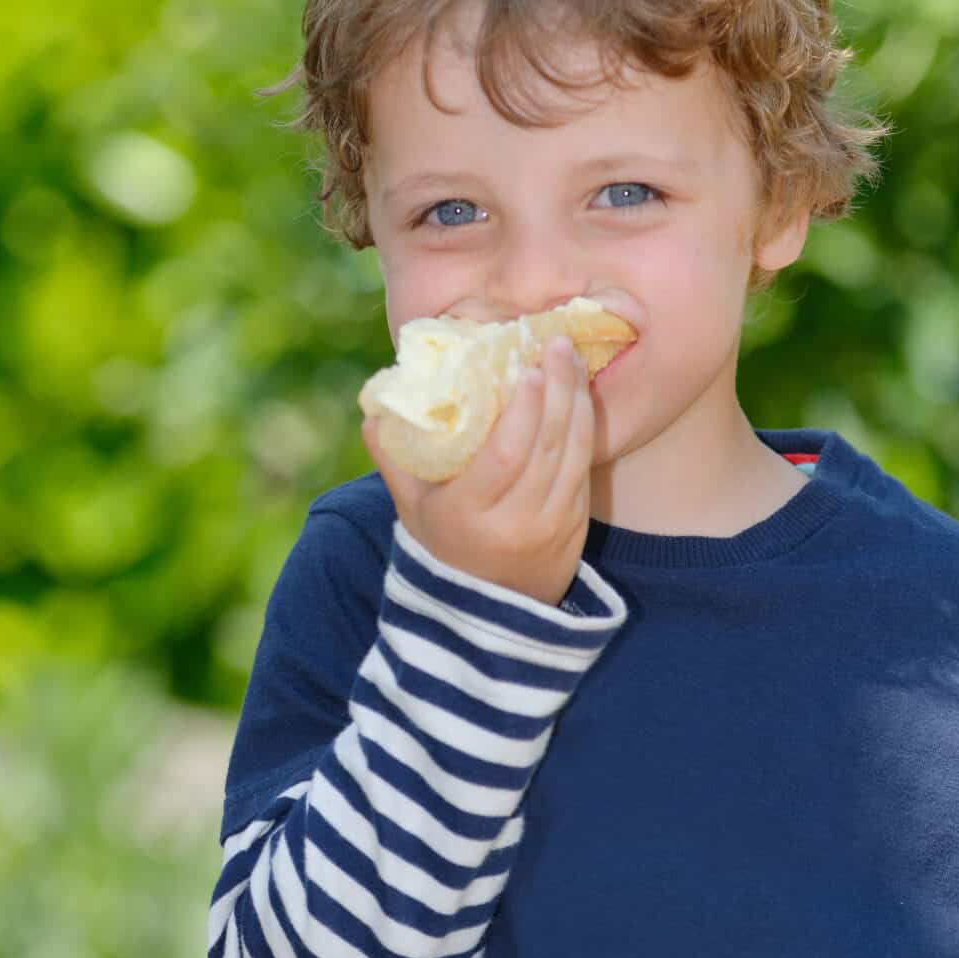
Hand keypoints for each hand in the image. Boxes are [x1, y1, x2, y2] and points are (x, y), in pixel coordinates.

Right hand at [362, 334, 595, 606]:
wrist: (488, 612)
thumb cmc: (442, 546)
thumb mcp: (411, 509)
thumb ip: (394, 459)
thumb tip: (374, 408)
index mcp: (470, 515)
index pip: (506, 456)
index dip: (523, 410)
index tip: (528, 369)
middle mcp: (517, 523)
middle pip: (546, 446)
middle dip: (557, 390)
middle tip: (556, 345)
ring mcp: (552, 526)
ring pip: (574, 454)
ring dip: (577, 402)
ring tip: (570, 359)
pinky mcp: (576, 525)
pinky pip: (584, 467)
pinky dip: (585, 426)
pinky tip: (578, 394)